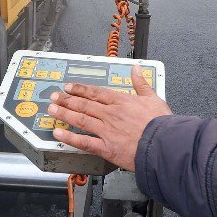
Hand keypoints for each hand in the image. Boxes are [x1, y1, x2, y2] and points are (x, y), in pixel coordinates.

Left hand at [49, 65, 171, 170]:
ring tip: (52, 110)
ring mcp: (106, 130)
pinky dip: (70, 138)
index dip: (80, 89)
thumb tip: (136, 69)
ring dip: (64, 114)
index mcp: (121, 101)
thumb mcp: (154, 97)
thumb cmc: (161, 124)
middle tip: (54, 97)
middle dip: (66, 100)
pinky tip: (59, 134)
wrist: (164, 144)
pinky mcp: (106, 147)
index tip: (69, 87)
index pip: (95, 92)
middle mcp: (110, 113)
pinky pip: (84, 142)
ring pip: (80, 119)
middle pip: (84, 104)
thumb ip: (141, 83)